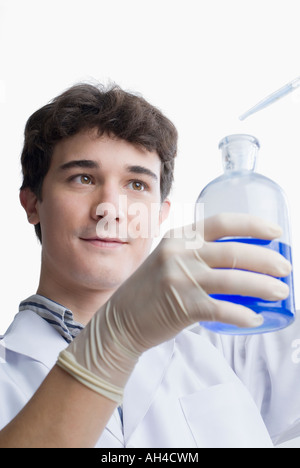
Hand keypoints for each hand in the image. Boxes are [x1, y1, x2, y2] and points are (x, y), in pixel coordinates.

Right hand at [57, 213, 290, 401]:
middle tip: (285, 269)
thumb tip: (239, 260)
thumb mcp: (168, 260)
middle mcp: (178, 253)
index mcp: (178, 237)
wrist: (120, 320)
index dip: (252, 225)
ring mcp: (179, 279)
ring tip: (281, 292)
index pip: (221, 223)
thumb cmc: (150, 290)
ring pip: (231, 280)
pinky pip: (220, 309)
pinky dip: (241, 315)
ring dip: (262, 286)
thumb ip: (195, 255)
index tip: (275, 233)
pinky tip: (254, 319)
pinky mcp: (181, 306)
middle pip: (232, 251)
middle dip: (265, 260)